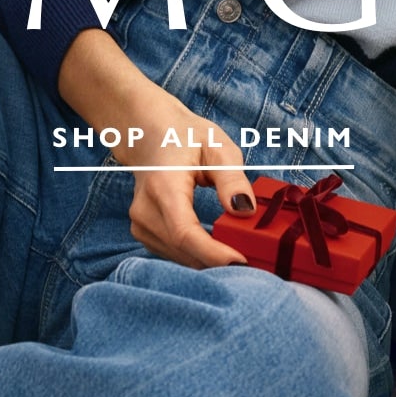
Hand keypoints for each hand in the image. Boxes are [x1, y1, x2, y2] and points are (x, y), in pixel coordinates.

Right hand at [106, 82, 253, 269]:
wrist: (149, 134)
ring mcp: (141, 224)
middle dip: (218, 261)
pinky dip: (197, 256)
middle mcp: (145, 210)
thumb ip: (232, 178)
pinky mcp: (144, 233)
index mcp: (163, 186)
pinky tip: (218, 249)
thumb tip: (245, 211)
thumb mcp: (216, 146)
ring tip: (239, 253)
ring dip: (209, 262)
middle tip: (254, 261)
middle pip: (183, 250)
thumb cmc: (184, 137)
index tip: (242, 261)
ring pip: (179, 257)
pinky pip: (174, 254)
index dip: (213, 253)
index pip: (185, 232)